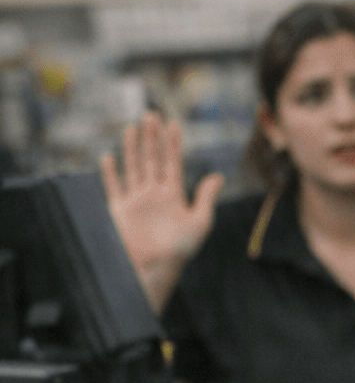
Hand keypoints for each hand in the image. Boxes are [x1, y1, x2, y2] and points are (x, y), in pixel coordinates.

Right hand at [99, 111, 222, 311]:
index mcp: (173, 194)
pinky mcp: (119, 209)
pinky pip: (113, 187)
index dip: (172, 143)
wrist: (155, 268)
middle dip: (152, 137)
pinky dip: (110, 173)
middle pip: (152, 159)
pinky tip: (108, 157)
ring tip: (134, 127)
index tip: (173, 124)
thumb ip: (206, 197)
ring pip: (134, 166)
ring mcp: (136, 200)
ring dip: (133, 147)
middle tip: (151, 114)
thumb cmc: (180, 249)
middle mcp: (154, 193)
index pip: (172, 162)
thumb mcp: (200, 222)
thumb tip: (218, 176)